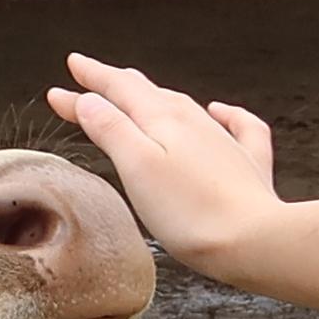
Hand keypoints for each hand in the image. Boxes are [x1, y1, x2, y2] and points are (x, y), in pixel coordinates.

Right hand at [45, 53, 318, 313]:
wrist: (255, 241)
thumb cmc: (189, 212)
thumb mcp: (136, 167)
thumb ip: (111, 129)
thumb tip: (89, 99)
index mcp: (163, 120)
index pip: (118, 90)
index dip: (89, 81)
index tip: (63, 77)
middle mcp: (194, 122)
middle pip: (147, 94)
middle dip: (112, 86)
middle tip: (86, 78)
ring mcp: (224, 143)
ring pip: (183, 106)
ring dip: (153, 97)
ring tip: (136, 92)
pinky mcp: (248, 167)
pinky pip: (238, 126)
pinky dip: (225, 114)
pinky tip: (220, 110)